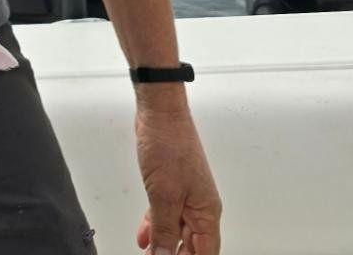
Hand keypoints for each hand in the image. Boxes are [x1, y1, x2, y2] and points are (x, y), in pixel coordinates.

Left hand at [134, 100, 221, 253]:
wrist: (160, 112)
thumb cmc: (169, 143)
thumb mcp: (164, 196)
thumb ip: (165, 230)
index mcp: (207, 212)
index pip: (204, 253)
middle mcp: (200, 205)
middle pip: (192, 245)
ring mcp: (186, 194)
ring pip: (177, 229)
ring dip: (164, 244)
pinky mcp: (171, 184)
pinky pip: (166, 213)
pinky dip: (156, 225)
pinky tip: (145, 236)